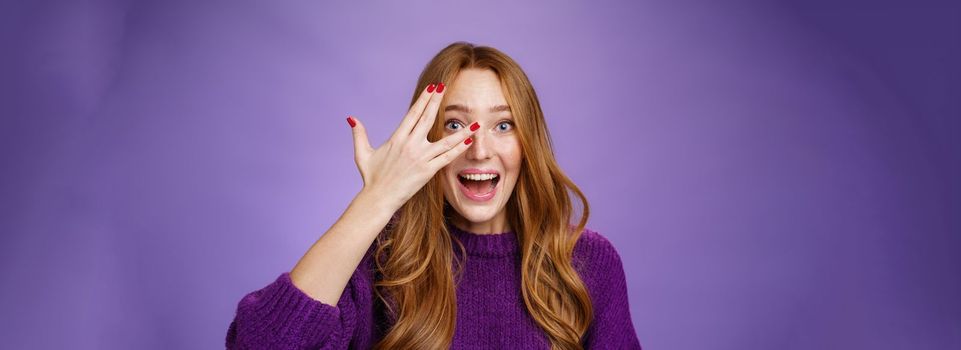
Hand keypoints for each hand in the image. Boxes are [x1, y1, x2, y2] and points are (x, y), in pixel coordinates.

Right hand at [347, 82, 477, 210]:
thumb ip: (359, 135)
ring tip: (473, 122)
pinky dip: (458, 149)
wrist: (378, 198)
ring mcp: (420, 158)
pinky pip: (446, 158)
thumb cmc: (371, 178)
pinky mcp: (427, 171)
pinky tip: (468, 141)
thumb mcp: (362, 154)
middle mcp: (410, 145)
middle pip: (427, 119)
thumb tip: (352, 118)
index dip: (423, 100)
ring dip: (460, 131)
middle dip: (436, 102)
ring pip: (444, 140)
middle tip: (445, 88)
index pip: (413, 114)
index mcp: (397, 138)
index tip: (432, 88)